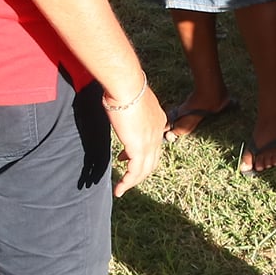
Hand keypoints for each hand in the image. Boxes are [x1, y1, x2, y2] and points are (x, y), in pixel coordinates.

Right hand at [105, 81, 166, 195]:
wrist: (127, 85)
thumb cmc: (125, 86)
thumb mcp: (130, 98)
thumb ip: (129, 105)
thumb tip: (118, 102)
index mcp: (158, 120)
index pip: (153, 144)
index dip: (141, 153)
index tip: (125, 156)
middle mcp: (157, 133)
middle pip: (153, 160)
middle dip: (140, 171)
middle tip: (127, 177)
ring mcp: (150, 142)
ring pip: (145, 169)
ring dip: (133, 181)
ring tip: (122, 189)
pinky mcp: (138, 149)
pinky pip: (134, 172)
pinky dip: (127, 183)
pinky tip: (119, 189)